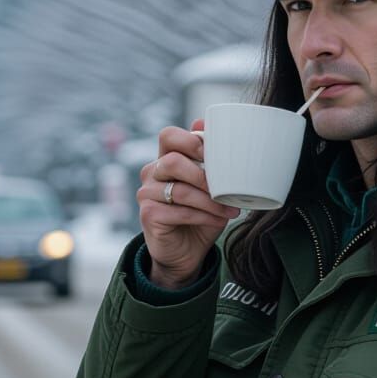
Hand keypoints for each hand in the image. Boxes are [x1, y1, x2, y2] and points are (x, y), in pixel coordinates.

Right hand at [138, 121, 238, 288]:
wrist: (187, 251)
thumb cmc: (200, 215)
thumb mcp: (210, 187)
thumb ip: (208, 160)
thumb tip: (204, 125)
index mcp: (166, 159)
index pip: (169, 136)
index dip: (191, 141)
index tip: (216, 155)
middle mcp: (152, 173)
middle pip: (172, 161)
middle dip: (202, 175)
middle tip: (225, 187)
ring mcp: (147, 193)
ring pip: (180, 190)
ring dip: (210, 201)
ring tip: (229, 209)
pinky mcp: (148, 214)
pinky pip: (180, 211)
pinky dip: (204, 216)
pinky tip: (218, 220)